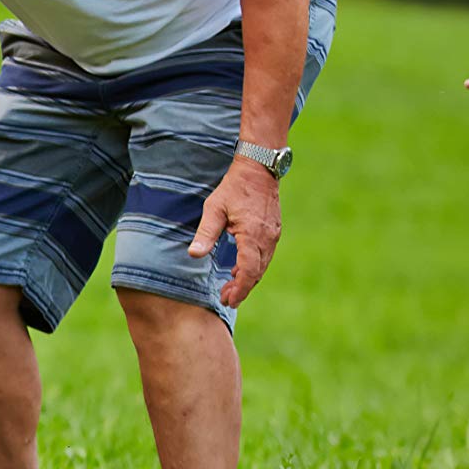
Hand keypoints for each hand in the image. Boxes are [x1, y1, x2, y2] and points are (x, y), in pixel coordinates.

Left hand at [188, 156, 281, 308]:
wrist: (258, 169)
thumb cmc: (234, 187)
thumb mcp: (214, 208)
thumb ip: (206, 233)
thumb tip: (194, 255)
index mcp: (253, 235)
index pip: (249, 270)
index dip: (239, 288)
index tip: (229, 300)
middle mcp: (267, 238)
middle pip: (257, 272)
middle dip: (242, 288)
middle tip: (226, 299)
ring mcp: (273, 235)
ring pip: (262, 265)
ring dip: (248, 279)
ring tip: (231, 288)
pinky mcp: (274, 231)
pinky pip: (265, 255)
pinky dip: (254, 267)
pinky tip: (241, 269)